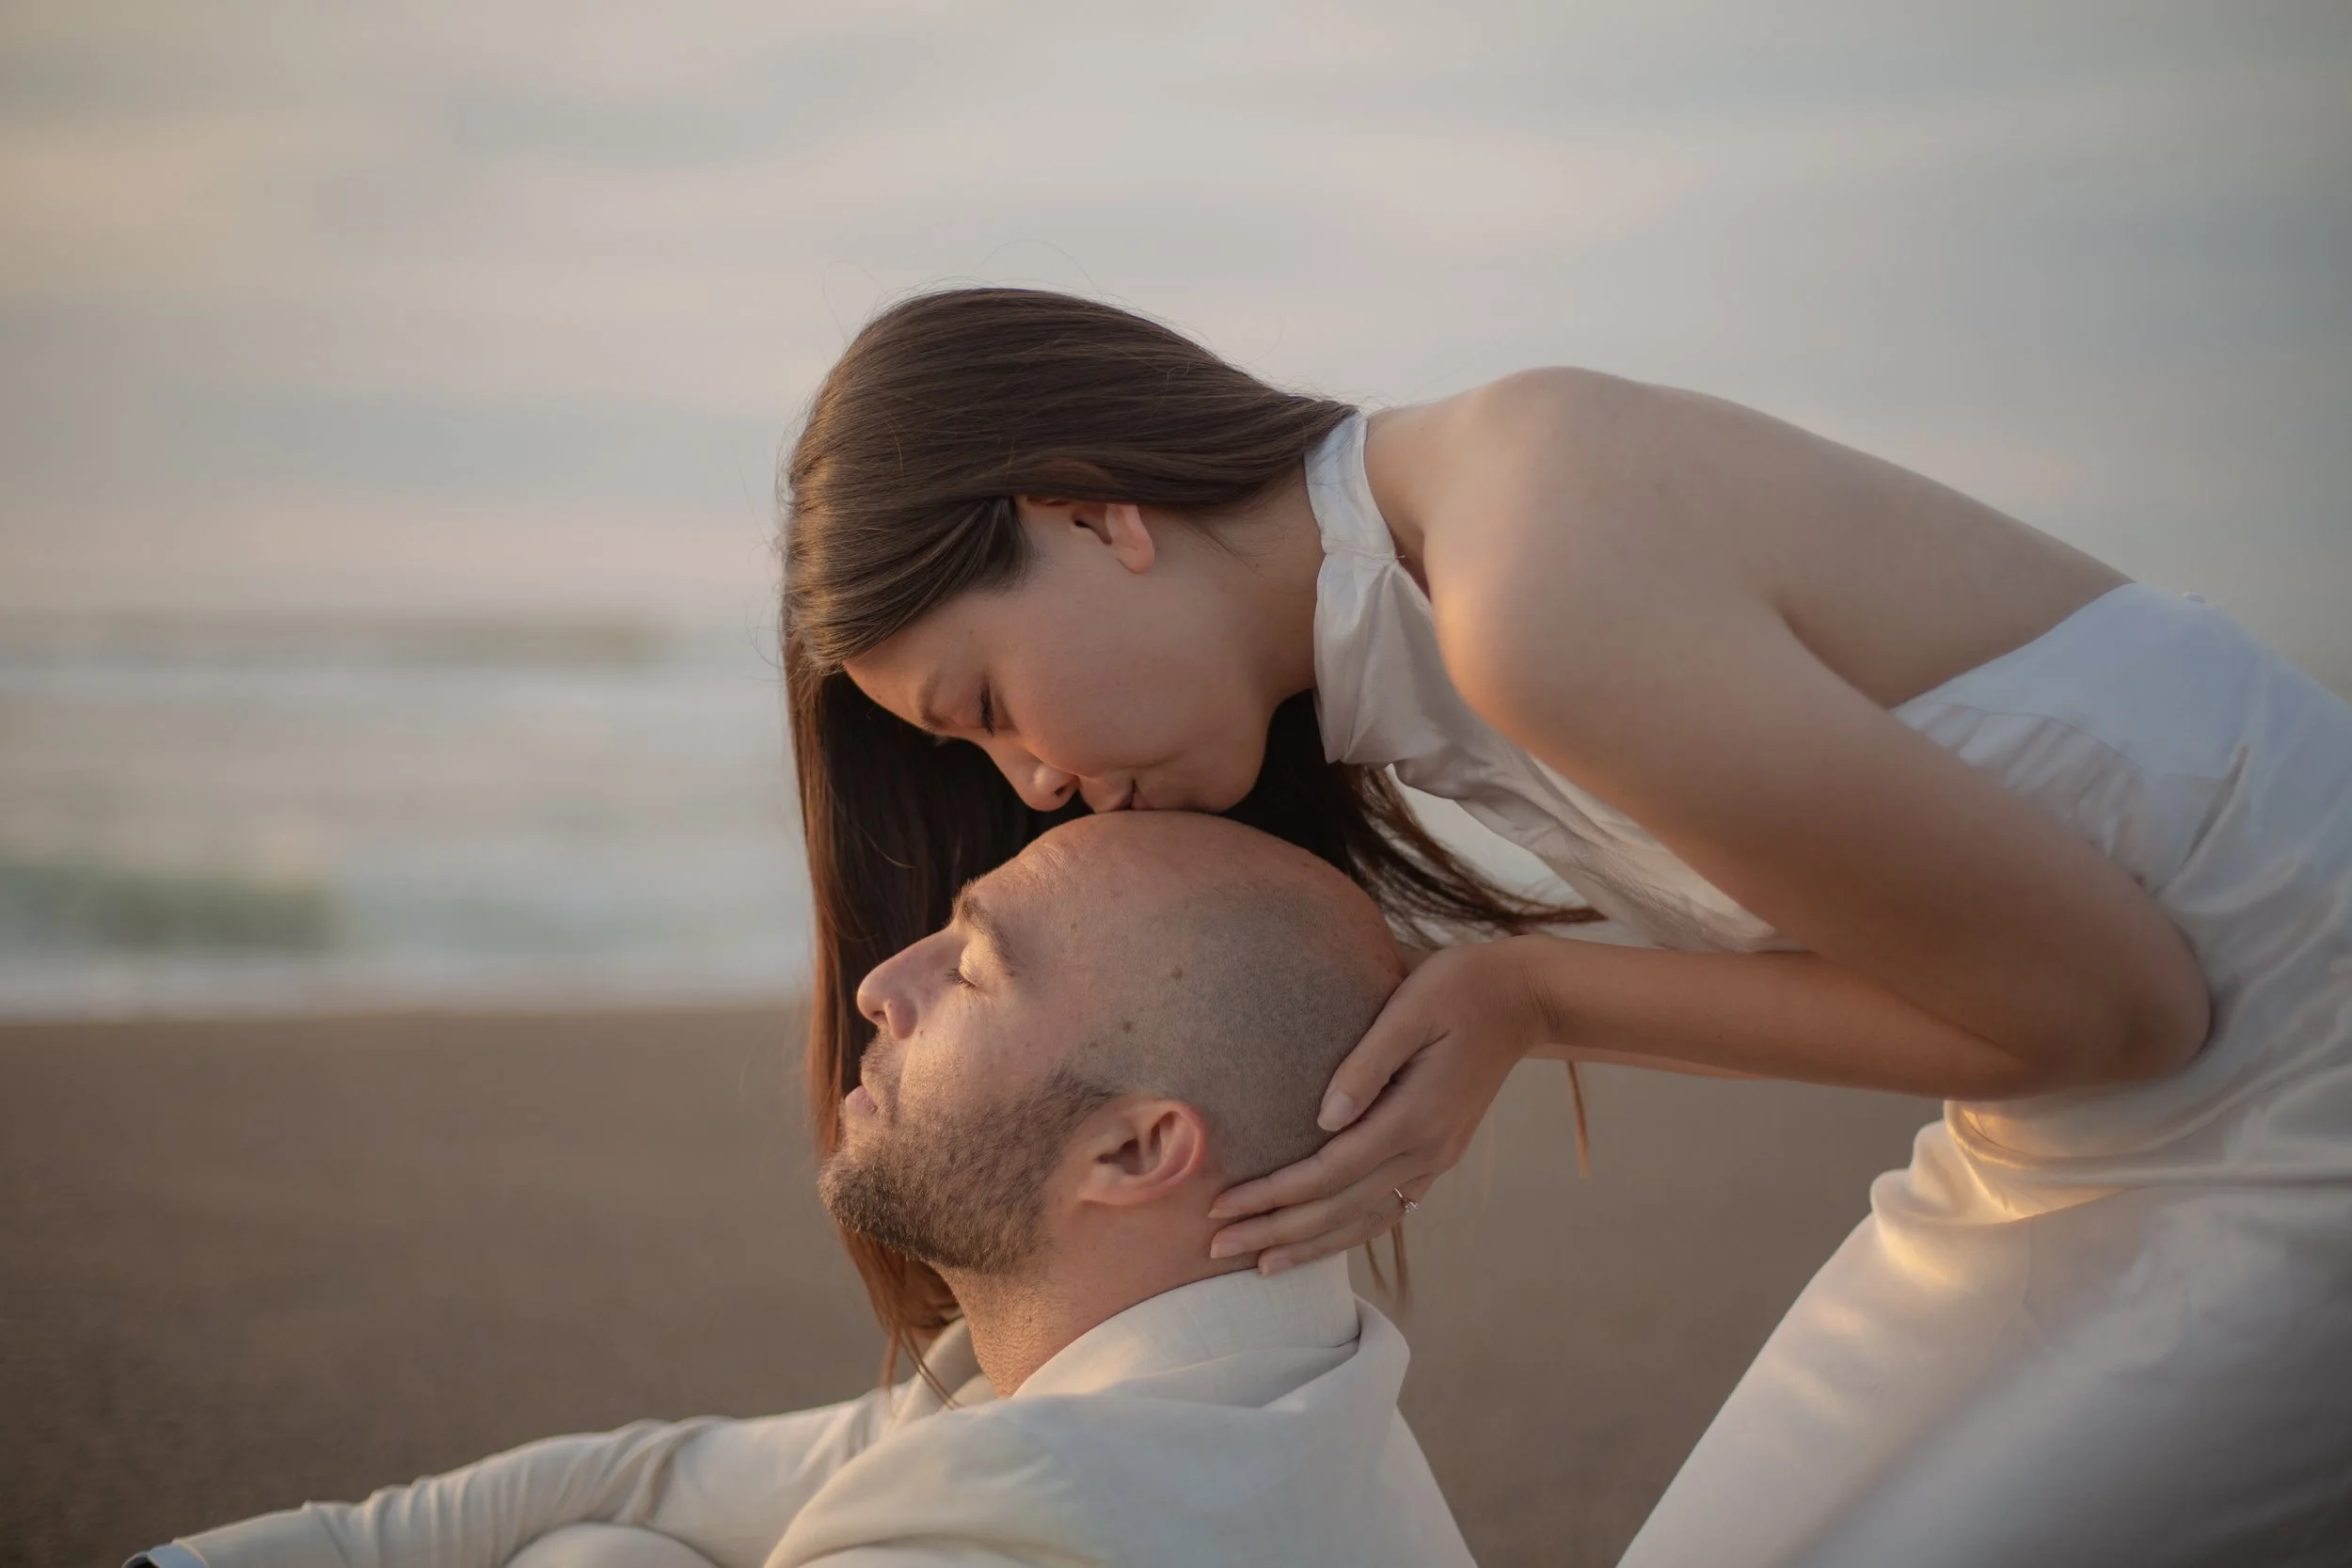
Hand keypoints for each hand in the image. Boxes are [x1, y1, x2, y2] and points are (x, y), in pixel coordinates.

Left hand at [1206, 936, 1549, 1272]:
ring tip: (1260, 1266)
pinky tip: (1319, 1244)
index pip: (1330, 1172)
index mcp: (1416, 1116)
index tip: (1222, 1206)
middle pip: (1340, 1208)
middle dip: (1276, 1231)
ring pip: (1366, 1220)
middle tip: (1217, 1248)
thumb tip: (1324, 1117)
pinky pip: (1389, 1209)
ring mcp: (1437, 1158)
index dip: (1274, 1194)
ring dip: (1310, 1245)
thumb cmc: (1459, 987)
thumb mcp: (1412, 1007)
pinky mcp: (1439, 1154)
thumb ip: (1367, 1061)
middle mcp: (1427, 1150)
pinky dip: (1350, 1233)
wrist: (1522, 999)